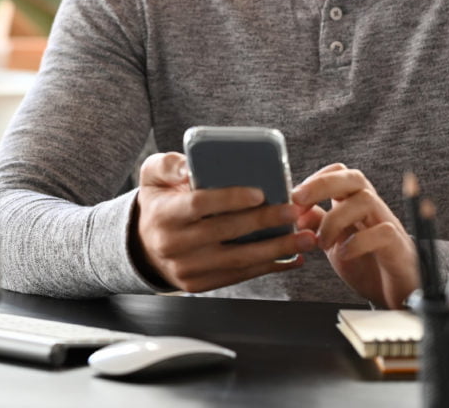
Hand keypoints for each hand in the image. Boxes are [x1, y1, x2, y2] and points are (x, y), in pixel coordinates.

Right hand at [131, 152, 317, 292]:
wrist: (142, 245)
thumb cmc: (158, 203)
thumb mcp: (152, 175)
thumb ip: (168, 164)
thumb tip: (188, 166)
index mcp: (165, 214)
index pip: (200, 204)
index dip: (230, 199)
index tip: (259, 193)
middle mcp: (174, 244)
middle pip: (225, 232)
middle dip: (264, 222)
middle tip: (294, 211)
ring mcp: (187, 269)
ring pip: (238, 260)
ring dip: (277, 249)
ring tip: (306, 238)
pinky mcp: (199, 285)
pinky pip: (239, 276)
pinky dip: (269, 267)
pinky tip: (293, 257)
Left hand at [292, 163, 418, 308]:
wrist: (395, 293)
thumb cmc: (366, 263)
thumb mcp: (334, 242)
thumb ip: (318, 224)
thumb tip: (297, 211)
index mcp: (355, 204)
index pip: (340, 173)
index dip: (316, 178)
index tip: (294, 198)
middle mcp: (373, 209)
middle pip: (354, 178)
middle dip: (322, 184)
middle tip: (298, 200)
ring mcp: (387, 225)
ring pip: (366, 200)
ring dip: (335, 219)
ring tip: (322, 242)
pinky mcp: (398, 247)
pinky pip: (383, 232)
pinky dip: (358, 242)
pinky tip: (344, 254)